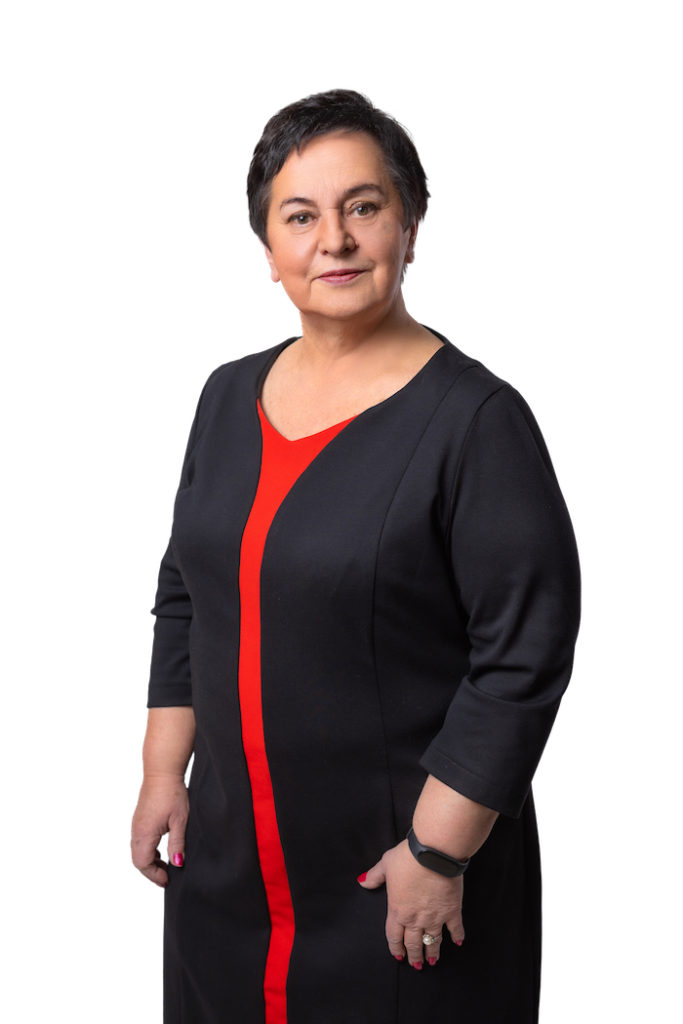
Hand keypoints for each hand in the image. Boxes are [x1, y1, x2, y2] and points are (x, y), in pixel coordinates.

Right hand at [128, 778, 188, 888]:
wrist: (162, 772)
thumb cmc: (172, 793)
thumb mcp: (180, 821)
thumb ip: (177, 844)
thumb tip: (177, 864)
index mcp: (145, 833)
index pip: (143, 864)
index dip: (154, 875)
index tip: (167, 880)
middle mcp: (136, 831)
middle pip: (137, 860)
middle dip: (150, 872)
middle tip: (165, 878)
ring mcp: (135, 825)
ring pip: (136, 851)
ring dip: (148, 862)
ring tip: (163, 866)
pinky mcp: (137, 819)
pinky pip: (137, 842)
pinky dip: (146, 851)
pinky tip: (158, 850)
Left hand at [358, 839, 464, 967]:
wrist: (433, 855)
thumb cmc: (408, 858)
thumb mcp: (386, 864)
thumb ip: (375, 876)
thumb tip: (362, 881)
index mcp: (397, 910)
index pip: (394, 936)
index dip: (396, 948)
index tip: (399, 956)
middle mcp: (415, 919)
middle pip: (414, 943)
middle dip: (415, 956)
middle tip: (417, 965)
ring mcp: (435, 917)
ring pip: (433, 941)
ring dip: (432, 952)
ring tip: (433, 961)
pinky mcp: (452, 911)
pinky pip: (455, 929)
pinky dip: (457, 937)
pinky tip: (458, 943)